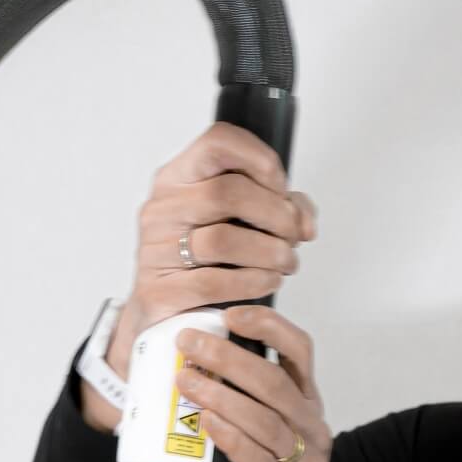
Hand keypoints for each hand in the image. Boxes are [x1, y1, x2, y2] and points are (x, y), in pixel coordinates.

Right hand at [127, 122, 315, 359]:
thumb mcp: (239, 224)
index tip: (282, 187)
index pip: (217, 142)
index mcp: (178, 178)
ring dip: (269, 251)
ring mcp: (156, 249)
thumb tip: (306, 223)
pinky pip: (214, 282)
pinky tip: (269, 281)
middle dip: (275, 214)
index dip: (259, 159)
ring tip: (287, 263)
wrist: (167, 318)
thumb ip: (279, 209)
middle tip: (294, 237)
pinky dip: (252, 281)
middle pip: (227, 193)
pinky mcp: (160, 290)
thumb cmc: (206, 264)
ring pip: (222, 240)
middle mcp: (162, 208)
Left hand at [176, 302, 335, 461]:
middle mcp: (314, 433)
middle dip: (228, 357)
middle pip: (275, 383)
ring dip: (221, 396)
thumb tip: (185, 368)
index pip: (299, 352)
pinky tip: (206, 422)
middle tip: (189, 344)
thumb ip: (239, 408)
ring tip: (185, 381)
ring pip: (265, 421)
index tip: (231, 313)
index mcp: (307, 409)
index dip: (268, 326)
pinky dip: (230, 438)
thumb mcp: (261, 440)